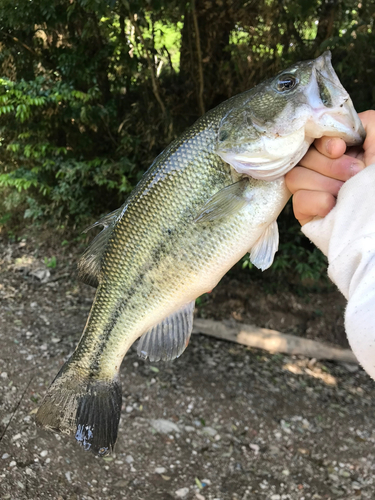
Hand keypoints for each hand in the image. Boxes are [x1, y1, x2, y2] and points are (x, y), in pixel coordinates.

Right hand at [286, 110, 374, 225]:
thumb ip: (360, 122)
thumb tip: (335, 125)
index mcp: (341, 153)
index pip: (313, 139)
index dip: (323, 143)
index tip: (340, 149)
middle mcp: (324, 170)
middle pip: (303, 157)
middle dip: (330, 166)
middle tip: (354, 175)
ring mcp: (313, 192)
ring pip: (295, 177)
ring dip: (325, 184)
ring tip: (346, 193)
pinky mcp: (307, 213)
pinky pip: (298, 200)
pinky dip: (317, 202)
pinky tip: (334, 207)